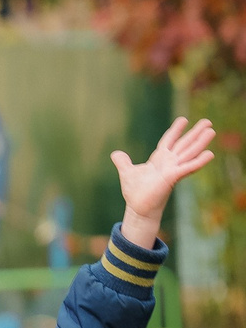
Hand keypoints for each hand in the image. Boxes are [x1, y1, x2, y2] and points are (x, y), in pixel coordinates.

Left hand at [112, 116, 216, 248]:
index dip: (176, 130)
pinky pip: (188, 168)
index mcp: (159, 159)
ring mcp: (173, 170)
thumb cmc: (135, 192)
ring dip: (201, 142)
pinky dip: (199, 161)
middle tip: (208, 121)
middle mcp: (169, 162)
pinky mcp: (173, 178)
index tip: (184, 119)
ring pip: (189, 152)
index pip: (169, 141)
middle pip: (184, 144)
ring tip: (211, 131)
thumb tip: (115, 154)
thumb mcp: (127, 172)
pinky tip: (210, 154)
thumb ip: (123, 162)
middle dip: (195, 133)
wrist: (138, 208)